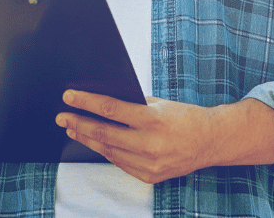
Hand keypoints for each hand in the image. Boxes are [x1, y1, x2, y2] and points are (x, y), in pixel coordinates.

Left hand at [55, 91, 216, 183]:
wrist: (210, 142)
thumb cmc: (186, 118)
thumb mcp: (160, 104)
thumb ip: (133, 106)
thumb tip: (102, 104)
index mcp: (153, 120)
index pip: (110, 109)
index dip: (86, 103)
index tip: (69, 97)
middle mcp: (150, 144)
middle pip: (104, 133)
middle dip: (79, 124)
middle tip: (62, 117)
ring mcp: (149, 163)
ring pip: (108, 150)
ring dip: (88, 139)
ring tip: (73, 129)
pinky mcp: (149, 176)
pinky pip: (120, 163)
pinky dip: (107, 151)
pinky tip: (96, 143)